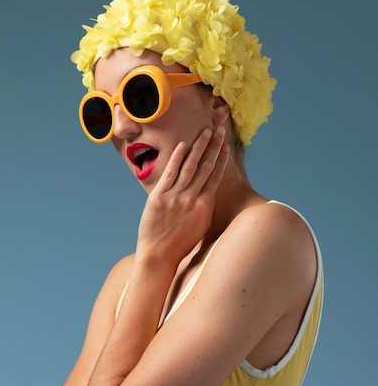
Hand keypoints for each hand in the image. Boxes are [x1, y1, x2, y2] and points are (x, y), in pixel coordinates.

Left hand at [137, 127, 229, 265]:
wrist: (159, 255)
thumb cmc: (180, 243)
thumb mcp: (200, 226)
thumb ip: (205, 208)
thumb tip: (209, 193)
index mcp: (204, 206)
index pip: (215, 177)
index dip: (221, 159)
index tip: (226, 146)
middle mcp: (192, 199)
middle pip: (206, 167)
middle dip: (213, 147)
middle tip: (219, 130)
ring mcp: (175, 197)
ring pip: (190, 166)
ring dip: (198, 147)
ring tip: (205, 132)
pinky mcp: (159, 197)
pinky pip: (170, 173)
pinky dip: (176, 158)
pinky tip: (182, 145)